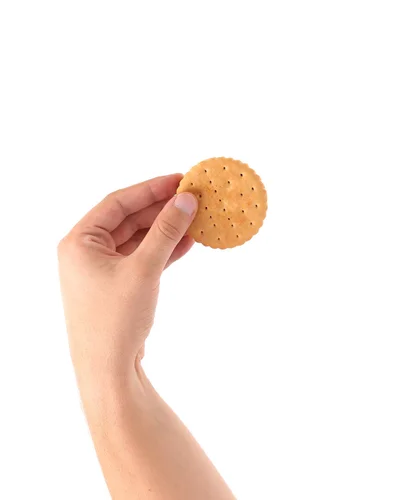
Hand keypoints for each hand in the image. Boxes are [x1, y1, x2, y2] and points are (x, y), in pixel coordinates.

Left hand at [58, 174, 197, 386]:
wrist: (109, 372)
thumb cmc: (115, 321)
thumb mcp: (144, 269)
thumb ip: (166, 231)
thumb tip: (186, 200)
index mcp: (79, 241)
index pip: (117, 202)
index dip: (150, 189)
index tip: (180, 180)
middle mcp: (86, 252)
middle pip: (129, 219)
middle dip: (161, 210)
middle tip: (192, 198)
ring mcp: (101, 269)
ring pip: (138, 238)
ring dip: (165, 230)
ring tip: (195, 218)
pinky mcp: (116, 285)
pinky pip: (142, 257)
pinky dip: (163, 250)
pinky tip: (187, 242)